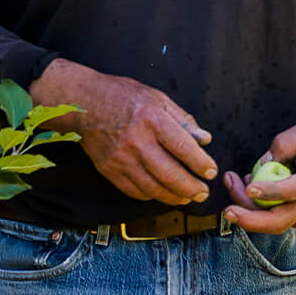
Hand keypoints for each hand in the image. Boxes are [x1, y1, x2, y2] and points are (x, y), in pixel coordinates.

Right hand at [29, 59, 216, 204]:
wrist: (84, 104)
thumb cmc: (124, 97)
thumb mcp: (158, 98)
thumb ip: (183, 120)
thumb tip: (204, 139)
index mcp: (152, 120)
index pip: (183, 147)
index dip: (200, 163)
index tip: (211, 172)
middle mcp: (137, 142)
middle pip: (169, 174)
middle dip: (191, 187)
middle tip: (203, 193)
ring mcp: (121, 159)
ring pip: (153, 187)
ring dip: (173, 196)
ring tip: (187, 197)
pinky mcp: (109, 170)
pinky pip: (134, 191)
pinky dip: (152, 196)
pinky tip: (162, 193)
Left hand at [221, 119, 295, 232]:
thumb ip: (284, 144)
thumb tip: (262, 165)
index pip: (292, 191)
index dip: (270, 192)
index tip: (250, 188)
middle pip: (278, 222)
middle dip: (250, 220)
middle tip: (227, 210)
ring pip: (271, 221)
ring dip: (246, 207)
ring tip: (231, 180)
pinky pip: (274, 217)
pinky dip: (257, 207)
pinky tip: (250, 186)